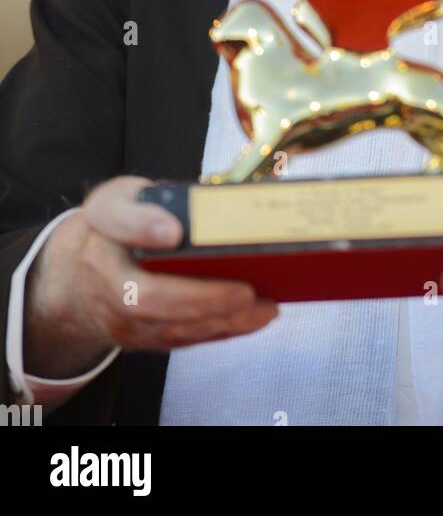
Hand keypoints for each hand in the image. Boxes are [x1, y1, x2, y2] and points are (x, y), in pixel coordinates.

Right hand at [23, 176, 278, 377]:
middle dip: (202, 298)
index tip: (174, 229)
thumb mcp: (120, 199)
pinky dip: (220, 331)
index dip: (144, 227)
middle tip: (246, 291)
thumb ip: (148, 203)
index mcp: (103, 230)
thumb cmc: (114, 228)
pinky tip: (253, 319)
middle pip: (148, 298)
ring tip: (264, 307)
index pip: (117, 224)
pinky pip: (182, 339)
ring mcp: (121, 317)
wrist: (81, 274)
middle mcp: (105, 279)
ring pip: (169, 327)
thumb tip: (187, 218)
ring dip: (220, 320)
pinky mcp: (142, 338)